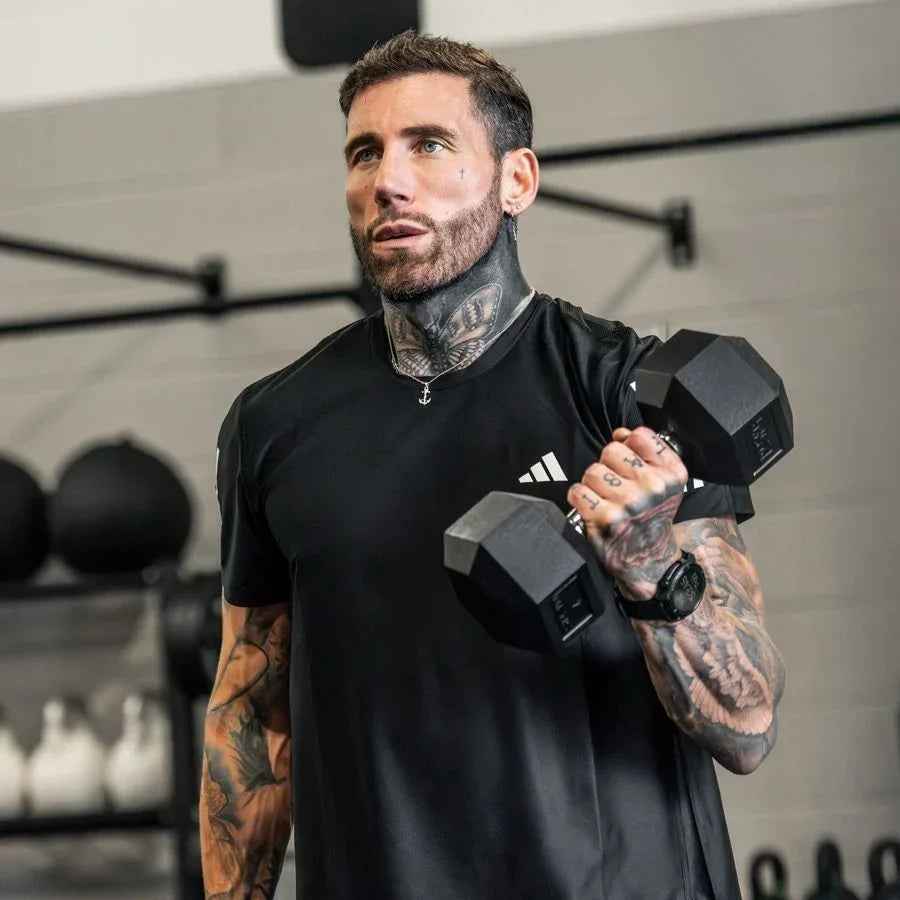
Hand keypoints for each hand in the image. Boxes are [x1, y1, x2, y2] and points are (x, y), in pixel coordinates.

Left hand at [566, 426, 688, 599]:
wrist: (649, 561)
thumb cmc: (652, 519)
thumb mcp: (665, 484)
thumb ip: (647, 453)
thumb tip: (621, 433)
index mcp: (671, 474)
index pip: (639, 436)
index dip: (626, 446)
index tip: (627, 463)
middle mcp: (654, 487)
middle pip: (611, 451)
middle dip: (607, 466)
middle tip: (613, 486)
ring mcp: (630, 503)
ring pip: (592, 471)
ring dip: (592, 484)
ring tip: (603, 498)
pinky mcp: (607, 518)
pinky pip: (578, 491)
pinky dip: (579, 499)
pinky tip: (591, 507)